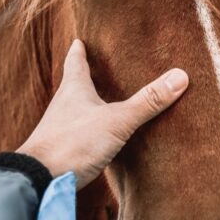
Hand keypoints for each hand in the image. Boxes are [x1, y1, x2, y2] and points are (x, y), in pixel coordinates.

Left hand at [17, 39, 188, 188]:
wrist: (39, 180)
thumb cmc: (73, 143)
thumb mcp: (117, 121)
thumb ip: (147, 102)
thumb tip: (180, 76)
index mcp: (73, 89)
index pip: (75, 62)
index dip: (79, 50)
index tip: (79, 39)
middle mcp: (63, 106)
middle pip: (73, 85)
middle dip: (84, 76)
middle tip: (94, 65)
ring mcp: (59, 129)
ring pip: (74, 110)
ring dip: (86, 104)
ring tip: (100, 100)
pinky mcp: (60, 151)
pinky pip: (77, 134)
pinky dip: (87, 130)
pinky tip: (96, 137)